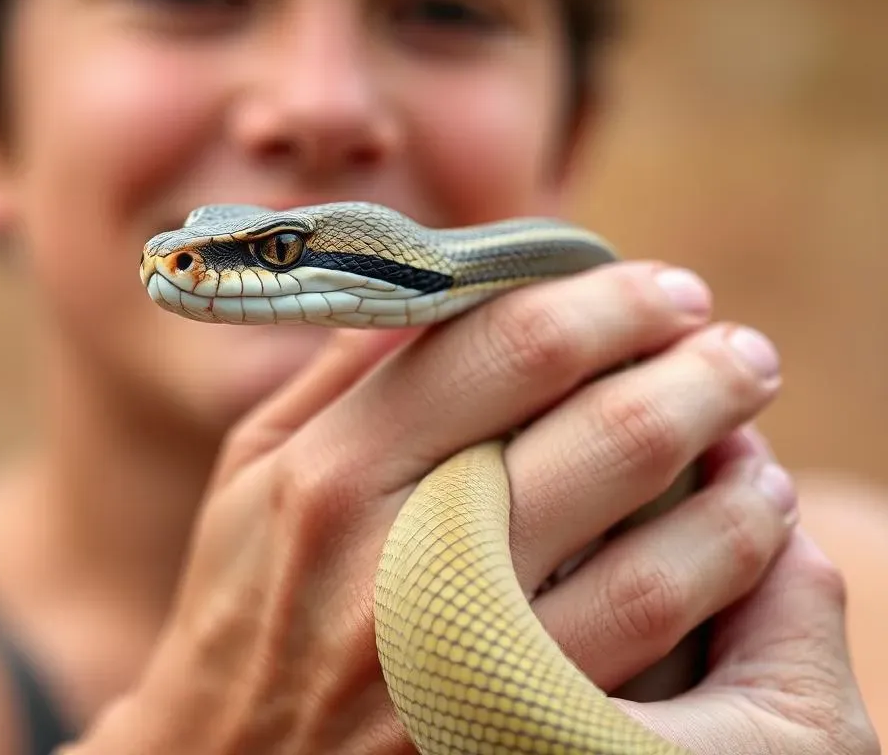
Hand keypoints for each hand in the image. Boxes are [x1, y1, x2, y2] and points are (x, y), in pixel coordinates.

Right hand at [66, 261, 877, 754]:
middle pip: (598, 433)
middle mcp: (399, 561)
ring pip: (651, 553)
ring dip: (732, 474)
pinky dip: (719, 571)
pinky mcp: (509, 735)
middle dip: (693, 369)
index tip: (659, 288)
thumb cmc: (245, 603)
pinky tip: (748, 527)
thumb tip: (441, 286)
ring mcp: (460, 663)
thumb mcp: (255, 471)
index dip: (604, 303)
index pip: (503, 345)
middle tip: (733, 343)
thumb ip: (341, 373)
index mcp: (333, 471)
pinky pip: (651, 650)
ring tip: (751, 427)